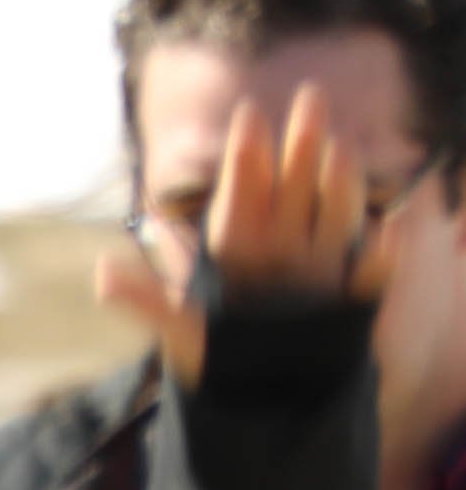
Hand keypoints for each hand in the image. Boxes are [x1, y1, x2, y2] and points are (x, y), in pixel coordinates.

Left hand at [102, 81, 388, 380]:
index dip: (246, 155)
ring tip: (341, 148)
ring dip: (339, 183)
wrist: (255, 394)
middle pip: (290, 188)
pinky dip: (380, 256)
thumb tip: (102, 276)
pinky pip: (368, 271)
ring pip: (331, 214)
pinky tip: (388, 231)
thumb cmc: (211, 356)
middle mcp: (278, 247)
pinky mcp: (345, 296)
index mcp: (235, 247)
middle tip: (312, 95)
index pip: (241, 191)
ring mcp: (314, 266)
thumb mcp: (177, 328)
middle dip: (300, 146)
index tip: (249, 114)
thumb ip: (147, 299)